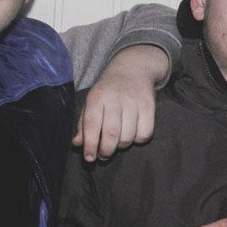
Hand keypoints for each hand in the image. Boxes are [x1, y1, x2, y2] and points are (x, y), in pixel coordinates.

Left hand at [73, 44, 166, 160]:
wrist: (133, 68)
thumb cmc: (108, 90)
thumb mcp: (92, 102)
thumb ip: (84, 124)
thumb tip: (77, 144)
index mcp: (97, 97)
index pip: (92, 125)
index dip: (90, 145)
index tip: (89, 158)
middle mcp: (115, 98)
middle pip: (111, 134)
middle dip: (106, 151)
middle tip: (103, 155)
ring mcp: (134, 102)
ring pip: (128, 137)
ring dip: (121, 146)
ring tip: (118, 142)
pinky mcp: (149, 106)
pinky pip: (145, 133)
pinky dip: (138, 140)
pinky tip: (133, 134)